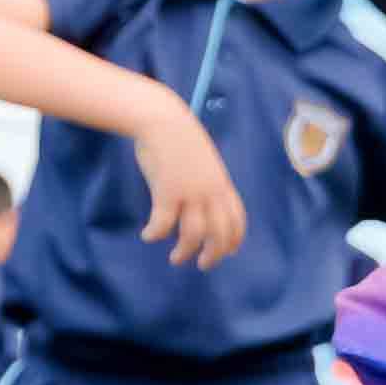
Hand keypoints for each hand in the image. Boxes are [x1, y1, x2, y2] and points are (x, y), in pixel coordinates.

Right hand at [133, 101, 247, 269]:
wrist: (162, 119)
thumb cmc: (178, 137)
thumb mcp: (203, 161)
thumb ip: (207, 182)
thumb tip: (202, 202)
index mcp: (222, 184)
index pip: (237, 220)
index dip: (234, 241)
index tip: (226, 253)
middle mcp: (210, 192)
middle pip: (219, 234)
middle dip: (213, 255)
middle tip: (202, 265)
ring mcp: (190, 193)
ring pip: (193, 234)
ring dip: (184, 251)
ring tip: (176, 259)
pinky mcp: (167, 192)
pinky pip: (163, 223)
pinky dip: (156, 233)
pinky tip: (148, 235)